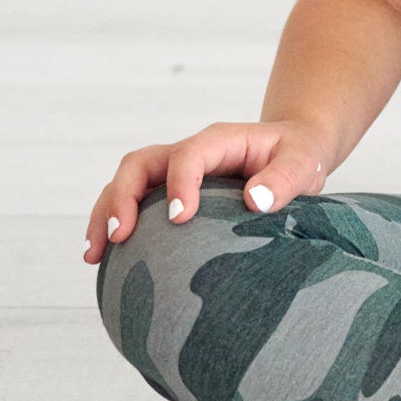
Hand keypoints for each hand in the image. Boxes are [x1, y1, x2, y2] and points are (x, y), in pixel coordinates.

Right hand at [83, 119, 328, 263]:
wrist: (296, 152)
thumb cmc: (300, 156)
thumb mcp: (305, 161)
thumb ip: (286, 178)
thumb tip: (256, 201)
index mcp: (221, 141)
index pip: (189, 154)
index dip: (180, 183)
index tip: (180, 219)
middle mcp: (191, 153)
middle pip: (141, 163)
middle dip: (122, 197)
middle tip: (120, 236)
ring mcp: (175, 172)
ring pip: (127, 183)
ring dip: (105, 214)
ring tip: (94, 254)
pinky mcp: (170, 193)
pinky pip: (134, 204)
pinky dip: (113, 226)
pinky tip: (103, 260)